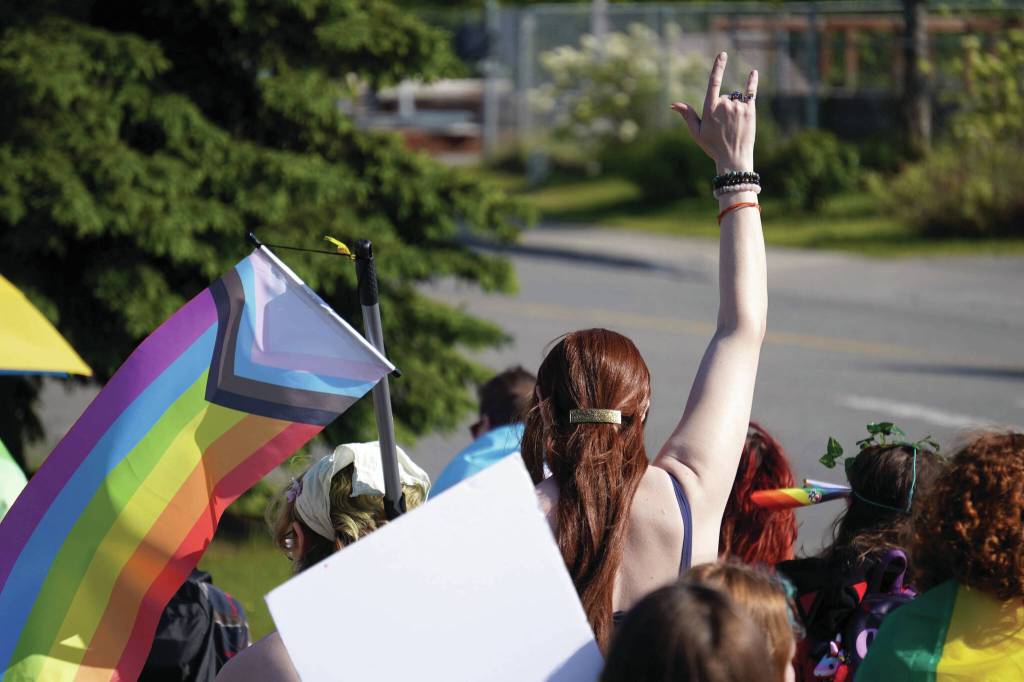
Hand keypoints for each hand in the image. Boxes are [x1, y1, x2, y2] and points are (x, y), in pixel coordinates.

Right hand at [671, 52, 757, 173]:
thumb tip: (674, 104)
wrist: (733, 159)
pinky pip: (751, 93)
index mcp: (710, 109)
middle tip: (724, 127)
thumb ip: (687, 115)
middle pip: (724, 97)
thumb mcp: (696, 132)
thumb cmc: (712, 147)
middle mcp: (725, 105)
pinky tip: (753, 72)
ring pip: (735, 99)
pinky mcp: (750, 111)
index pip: (714, 82)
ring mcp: (738, 107)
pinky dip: (752, 82)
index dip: (718, 67)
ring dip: (734, 108)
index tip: (722, 54)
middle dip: (723, 108)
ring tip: (734, 126)